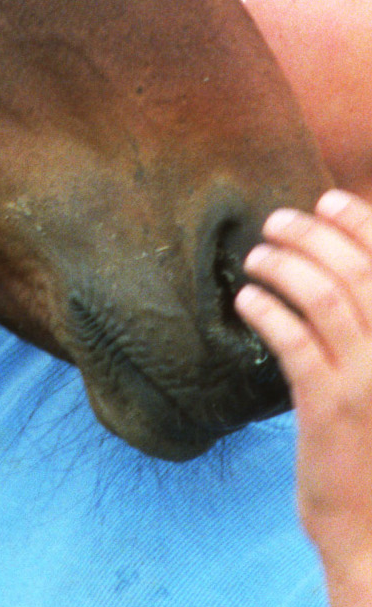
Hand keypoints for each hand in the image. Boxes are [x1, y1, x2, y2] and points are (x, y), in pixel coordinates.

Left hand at [236, 191, 371, 596]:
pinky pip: (292, 339)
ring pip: (323, 295)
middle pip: (357, 269)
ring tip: (256, 256)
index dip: (361, 222)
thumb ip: (367, 338)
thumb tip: (336, 281)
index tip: (328, 200)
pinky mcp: (329, 406)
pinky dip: (266, 311)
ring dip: (284, 264)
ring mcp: (368, 378)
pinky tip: (246, 302)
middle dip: (313, 233)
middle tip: (278, 220)